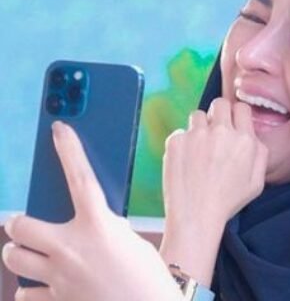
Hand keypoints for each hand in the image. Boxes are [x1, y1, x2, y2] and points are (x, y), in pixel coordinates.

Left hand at [2, 121, 182, 300]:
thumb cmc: (149, 278)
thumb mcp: (132, 243)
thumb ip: (106, 230)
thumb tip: (89, 228)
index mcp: (98, 226)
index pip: (79, 178)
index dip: (69, 150)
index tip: (60, 131)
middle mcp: (71, 249)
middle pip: (19, 226)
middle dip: (18, 224)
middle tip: (26, 225)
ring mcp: (59, 277)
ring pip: (13, 258)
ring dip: (19, 254)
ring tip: (31, 254)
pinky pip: (25, 294)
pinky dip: (31, 289)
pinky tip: (43, 286)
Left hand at [160, 98, 267, 285]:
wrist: (195, 217)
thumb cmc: (227, 202)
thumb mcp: (257, 182)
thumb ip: (260, 153)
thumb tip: (253, 135)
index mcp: (244, 140)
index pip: (241, 108)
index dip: (237, 115)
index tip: (232, 124)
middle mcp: (221, 133)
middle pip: (220, 103)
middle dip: (218, 114)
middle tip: (215, 131)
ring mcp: (196, 135)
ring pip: (198, 115)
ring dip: (200, 127)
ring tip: (199, 148)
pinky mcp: (176, 141)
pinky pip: (180, 132)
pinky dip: (183, 144)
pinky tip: (186, 162)